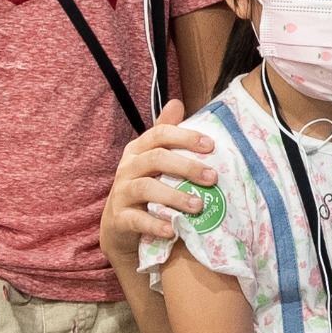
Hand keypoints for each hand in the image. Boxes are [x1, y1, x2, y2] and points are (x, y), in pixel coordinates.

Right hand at [100, 107, 218, 267]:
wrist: (120, 227)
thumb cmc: (144, 189)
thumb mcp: (153, 160)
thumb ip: (166, 134)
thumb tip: (177, 102)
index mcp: (138, 149)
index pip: (160, 134)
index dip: (185, 137)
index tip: (211, 145)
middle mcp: (127, 167)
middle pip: (156, 159)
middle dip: (186, 166)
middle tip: (212, 178)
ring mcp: (121, 192)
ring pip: (146, 188)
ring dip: (174, 196)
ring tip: (198, 206)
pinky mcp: (119, 218)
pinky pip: (137, 220)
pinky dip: (156, 224)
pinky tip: (174, 229)